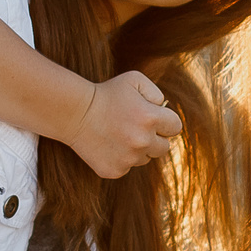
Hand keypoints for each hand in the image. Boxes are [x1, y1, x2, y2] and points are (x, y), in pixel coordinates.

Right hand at [66, 72, 180, 178]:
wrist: (74, 113)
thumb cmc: (106, 93)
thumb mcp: (134, 80)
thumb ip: (157, 93)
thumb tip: (164, 109)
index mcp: (151, 118)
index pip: (175, 127)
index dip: (166, 122)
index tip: (155, 119)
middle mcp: (143, 141)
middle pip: (164, 147)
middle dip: (155, 138)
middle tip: (137, 127)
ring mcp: (128, 159)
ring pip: (145, 158)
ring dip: (138, 149)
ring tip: (120, 134)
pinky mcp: (115, 171)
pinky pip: (128, 167)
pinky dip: (121, 158)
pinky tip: (109, 145)